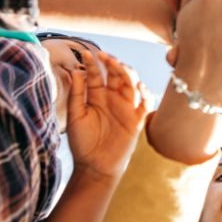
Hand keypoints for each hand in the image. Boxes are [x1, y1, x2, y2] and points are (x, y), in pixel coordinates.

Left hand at [67, 50, 151, 178]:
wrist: (95, 167)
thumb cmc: (83, 143)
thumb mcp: (75, 116)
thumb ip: (77, 94)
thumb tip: (76, 70)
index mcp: (97, 96)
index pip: (97, 74)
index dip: (94, 63)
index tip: (87, 53)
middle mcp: (113, 99)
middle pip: (118, 74)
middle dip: (114, 63)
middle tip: (107, 57)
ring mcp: (126, 108)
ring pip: (132, 84)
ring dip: (128, 73)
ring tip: (121, 67)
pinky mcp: (136, 120)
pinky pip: (146, 104)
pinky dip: (146, 94)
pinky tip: (140, 88)